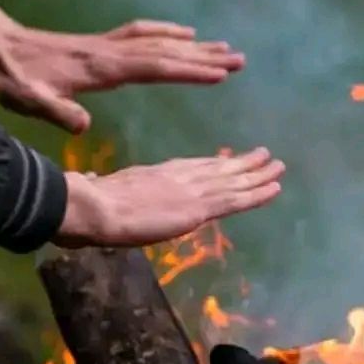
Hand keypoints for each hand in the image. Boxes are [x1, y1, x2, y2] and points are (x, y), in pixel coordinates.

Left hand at [0, 0, 244, 132]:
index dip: (187, 70)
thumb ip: (57, 114)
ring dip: (193, 44)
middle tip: (239, 60)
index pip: (153, 67)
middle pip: (165, 49)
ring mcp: (107, 43)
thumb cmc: (13, 78)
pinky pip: (144, 33)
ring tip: (225, 50)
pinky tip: (184, 35)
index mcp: (100, 68)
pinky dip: (168, 32)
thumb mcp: (30, 102)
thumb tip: (82, 128)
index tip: (219, 74)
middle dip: (203, 56)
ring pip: (159, 39)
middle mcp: (110, 51)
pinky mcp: (102, 42)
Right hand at [55, 148, 283, 247]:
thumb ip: (100, 185)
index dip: (211, 164)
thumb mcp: (95, 188)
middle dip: (242, 164)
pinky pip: (235, 200)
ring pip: (233, 182)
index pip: (190, 168)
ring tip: (278, 166)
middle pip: (217, 169)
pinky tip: (275, 188)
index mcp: (153, 174)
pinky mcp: (198, 208)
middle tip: (265, 156)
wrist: (92, 208)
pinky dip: (257, 193)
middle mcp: (177, 177)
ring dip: (258, 175)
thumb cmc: (85, 203)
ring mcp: (189, 191)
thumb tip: (89, 179)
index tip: (226, 160)